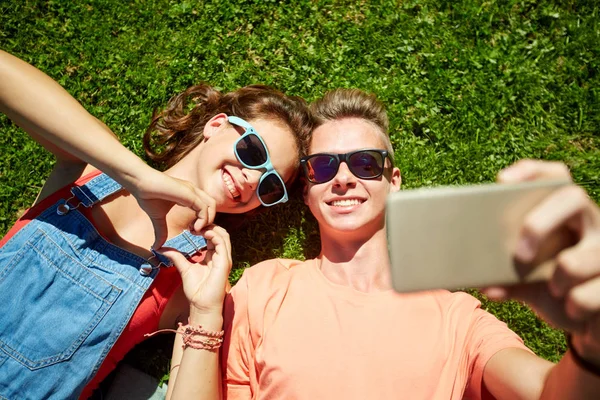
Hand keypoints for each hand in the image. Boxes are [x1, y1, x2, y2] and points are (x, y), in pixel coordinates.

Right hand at [127, 170, 216, 248]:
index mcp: (188, 194)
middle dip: (208, 221)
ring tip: (195, 231)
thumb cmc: (147, 195)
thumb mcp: (157, 218)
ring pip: (211, 205)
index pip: (205, 206)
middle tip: (196, 232)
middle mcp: (193, 191)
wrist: (139, 183)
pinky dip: (202, 219)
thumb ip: (161, 231)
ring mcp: (192, 190)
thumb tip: (156, 246)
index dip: (202, 220)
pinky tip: (193, 228)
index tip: (191, 231)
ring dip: (207, 221)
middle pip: (211, 206)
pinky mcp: (189, 193)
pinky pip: (203, 207)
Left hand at [161, 225, 231, 315]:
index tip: (191, 227)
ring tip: (199, 227)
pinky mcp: (224, 263)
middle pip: (221, 233)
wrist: (201, 305)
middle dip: (210, 225)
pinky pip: (222, 244)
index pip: (213, 237)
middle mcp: (221, 256)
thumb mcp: (184, 268)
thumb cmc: (196, 290)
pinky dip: (214, 236)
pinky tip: (203, 233)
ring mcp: (224, 259)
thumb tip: (162, 249)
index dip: (204, 229)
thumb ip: (177, 257)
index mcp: (213, 256)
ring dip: (213, 228)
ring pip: (224, 236)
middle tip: (195, 224)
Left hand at [483, 160, 599, 363]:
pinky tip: (574, 309)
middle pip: (572, 197)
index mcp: (567, 213)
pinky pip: (588, 294)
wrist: (590, 319)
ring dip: (557, 281)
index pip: (556, 175)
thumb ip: (507, 279)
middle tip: (518, 254)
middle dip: (539, 223)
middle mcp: (592, 222)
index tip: (503, 180)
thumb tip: (485, 285)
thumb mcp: (529, 281)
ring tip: (555, 289)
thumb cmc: (556, 289)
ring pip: (576, 259)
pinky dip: (575, 305)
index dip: (532, 171)